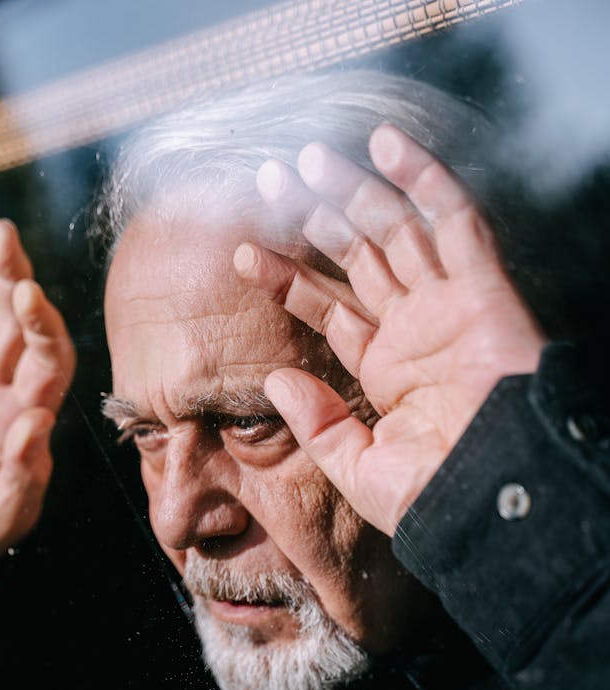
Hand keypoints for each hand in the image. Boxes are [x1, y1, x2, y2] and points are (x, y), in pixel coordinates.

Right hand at [0, 219, 75, 577]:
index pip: (48, 358)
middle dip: (11, 277)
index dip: (42, 323)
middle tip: (0, 233)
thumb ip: (21, 472)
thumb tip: (34, 421)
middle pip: (16, 322)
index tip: (28, 292)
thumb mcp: (3, 516)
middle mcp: (5, 390)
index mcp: (30, 417)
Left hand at [233, 125, 547, 536]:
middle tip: (270, 181)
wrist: (494, 494)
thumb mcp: (360, 469)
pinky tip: (386, 145)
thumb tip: (273, 381)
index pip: (328, 309)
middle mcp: (413, 330)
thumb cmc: (434, 494)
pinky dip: (425, 179)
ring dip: (355, 190)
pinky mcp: (484, 289)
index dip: (288, 279)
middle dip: (314, 219)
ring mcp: (448, 305)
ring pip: (397, 230)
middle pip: (358, 257)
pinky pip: (455, 221)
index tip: (244, 254)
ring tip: (307, 159)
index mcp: (384, 369)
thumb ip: (318, 425)